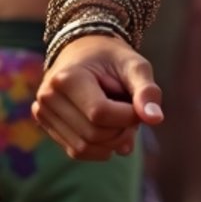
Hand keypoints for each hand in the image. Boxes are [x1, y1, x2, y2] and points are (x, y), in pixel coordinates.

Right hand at [32, 35, 163, 160]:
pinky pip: (76, 151)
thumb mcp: (135, 66)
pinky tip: (110, 129)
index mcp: (67, 77)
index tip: (140, 106)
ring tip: (120, 118)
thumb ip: (147, 91)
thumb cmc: (113, 58)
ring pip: (83, 147)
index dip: (128, 117)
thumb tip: (156, 119)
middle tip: (131, 111)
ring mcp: (43, 112)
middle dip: (121, 130)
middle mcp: (48, 97)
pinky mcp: (46, 124)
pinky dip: (100, 147)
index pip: (100, 113)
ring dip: (112, 141)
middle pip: (93, 134)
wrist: (84, 50)